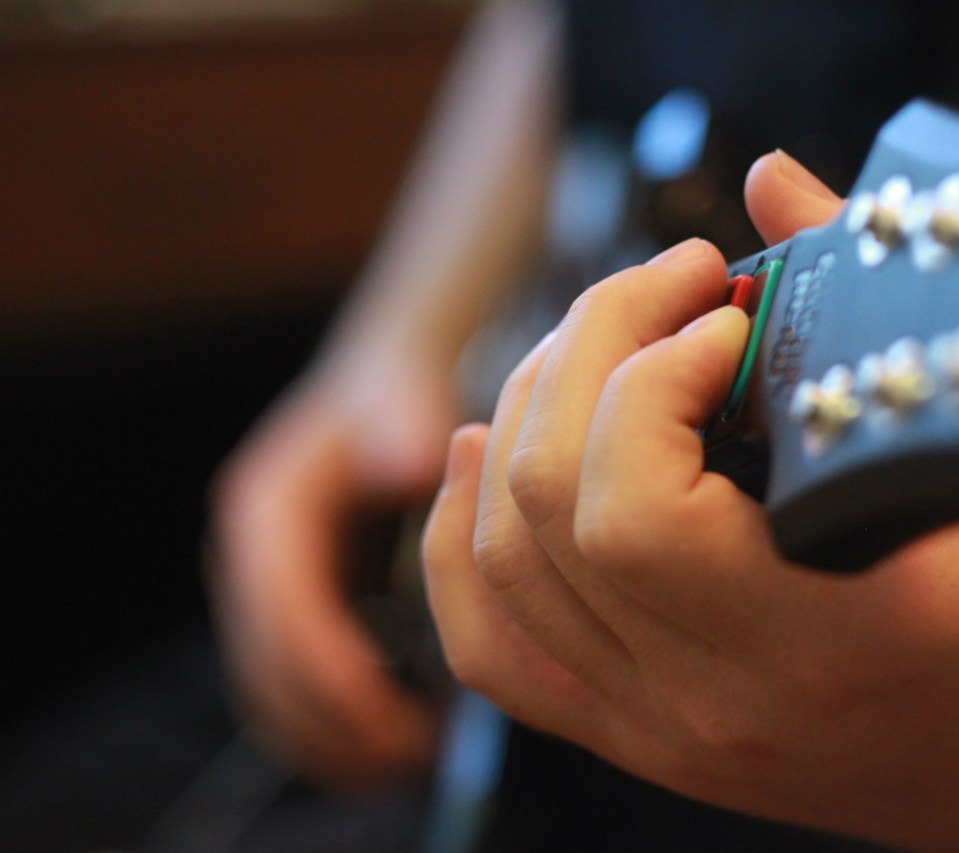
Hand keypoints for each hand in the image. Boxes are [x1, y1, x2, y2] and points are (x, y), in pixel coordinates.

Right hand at [212, 342, 455, 787]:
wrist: (378, 385)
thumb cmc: (398, 396)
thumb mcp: (399, 398)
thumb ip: (402, 423)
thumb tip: (407, 459)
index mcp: (265, 508)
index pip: (283, 605)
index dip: (329, 667)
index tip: (387, 715)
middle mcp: (246, 556)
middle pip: (266, 663)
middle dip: (332, 720)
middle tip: (410, 756)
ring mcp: (257, 590)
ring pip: (270, 692)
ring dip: (327, 740)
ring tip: (405, 763)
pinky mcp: (283, 614)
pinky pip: (287, 690)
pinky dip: (327, 730)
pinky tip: (387, 753)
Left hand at [421, 152, 958, 851]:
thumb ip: (879, 314)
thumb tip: (770, 184)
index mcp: (826, 650)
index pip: (638, 514)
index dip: (655, 377)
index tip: (729, 315)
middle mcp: (720, 709)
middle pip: (549, 513)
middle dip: (587, 352)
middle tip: (667, 286)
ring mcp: (662, 732)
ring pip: (500, 567)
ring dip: (524, 417)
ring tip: (596, 344)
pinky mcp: (636, 733)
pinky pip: (493, 649)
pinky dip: (462, 540)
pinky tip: (482, 455)